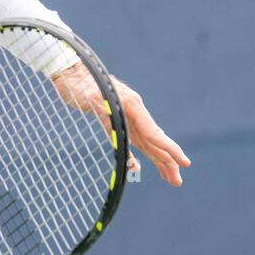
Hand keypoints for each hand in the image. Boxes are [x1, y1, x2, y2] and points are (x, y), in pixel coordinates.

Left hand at [50, 63, 190, 186]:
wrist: (71, 72)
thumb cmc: (80, 84)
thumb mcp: (91, 96)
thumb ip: (104, 111)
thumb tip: (115, 126)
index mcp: (132, 106)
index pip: (153, 132)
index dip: (168, 148)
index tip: (183, 162)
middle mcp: (134, 112)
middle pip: (154, 141)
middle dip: (167, 161)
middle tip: (177, 182)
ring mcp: (127, 117)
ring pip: (146, 143)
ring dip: (159, 160)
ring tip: (170, 178)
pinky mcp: (116, 120)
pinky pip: (132, 140)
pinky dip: (137, 155)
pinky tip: (140, 166)